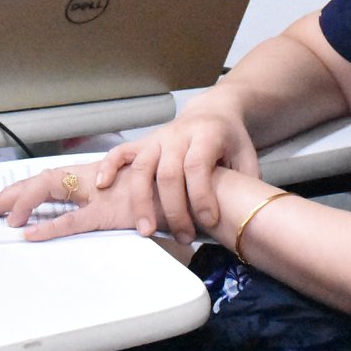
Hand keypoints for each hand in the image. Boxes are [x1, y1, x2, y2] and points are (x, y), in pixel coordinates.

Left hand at [0, 160, 162, 241]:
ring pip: (51, 188)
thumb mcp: (127, 205)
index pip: (45, 181)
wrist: (202, 191)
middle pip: (39, 181)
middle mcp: (92, 180)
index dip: (16, 192)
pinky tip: (30, 234)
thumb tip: (77, 225)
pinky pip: (75, 220)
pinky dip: (50, 227)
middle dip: (6, 195)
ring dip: (22, 202)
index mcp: (91, 178)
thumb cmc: (165, 200)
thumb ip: (103, 210)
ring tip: (2, 220)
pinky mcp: (113, 212)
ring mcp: (101, 193)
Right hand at [91, 93, 260, 244]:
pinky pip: (121, 152)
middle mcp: (178, 134)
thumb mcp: (247, 156)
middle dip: (174, 209)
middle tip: (184, 237)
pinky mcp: (143, 142)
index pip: (198, 165)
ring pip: (142, 167)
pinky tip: (102, 186)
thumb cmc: (230, 141)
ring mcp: (157, 137)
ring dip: (141, 201)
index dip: (201, 195)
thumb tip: (244, 216)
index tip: (208, 222)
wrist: (213, 112)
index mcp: (207, 134)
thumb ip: (245, 182)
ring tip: (146, 231)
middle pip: (168, 172)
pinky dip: (109, 167)